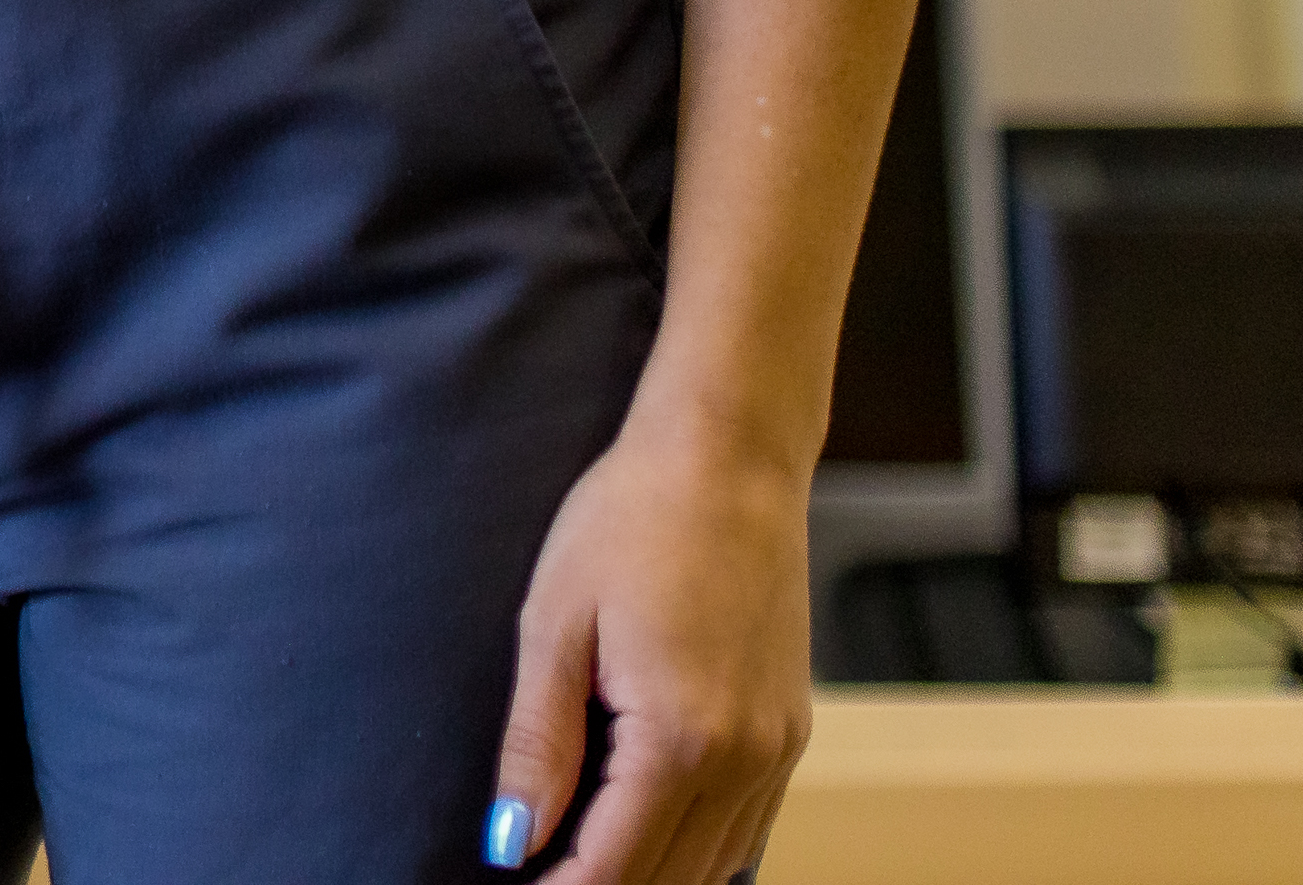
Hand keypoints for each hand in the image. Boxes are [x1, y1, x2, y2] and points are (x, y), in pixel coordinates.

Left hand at [492, 411, 811, 880]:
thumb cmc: (631, 522)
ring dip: (652, 874)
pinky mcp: (791, 729)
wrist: (727, 460)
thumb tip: (511, 838)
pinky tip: (646, 829)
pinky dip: (698, 847)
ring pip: (718, 864)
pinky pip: (749, 825)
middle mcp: (744, 758)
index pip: (616, 866)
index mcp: (681, 738)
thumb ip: (538, 745)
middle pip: (671, 878)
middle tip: (540, 871)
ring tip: (580, 857)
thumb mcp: (554, 626)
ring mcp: (777, 747)